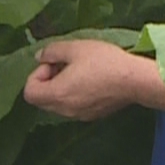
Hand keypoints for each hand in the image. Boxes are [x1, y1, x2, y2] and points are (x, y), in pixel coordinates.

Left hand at [22, 39, 164, 120]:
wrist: (135, 80)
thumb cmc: (103, 62)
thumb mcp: (74, 48)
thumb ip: (51, 52)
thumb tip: (39, 58)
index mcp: (57, 95)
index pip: (29, 92)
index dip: (36, 75)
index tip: (52, 63)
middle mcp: (65, 111)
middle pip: (41, 100)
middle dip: (46, 81)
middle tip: (62, 65)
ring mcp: (80, 116)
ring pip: (57, 104)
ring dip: (59, 88)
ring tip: (77, 71)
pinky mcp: (93, 116)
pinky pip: (72, 107)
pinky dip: (72, 95)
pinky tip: (89, 81)